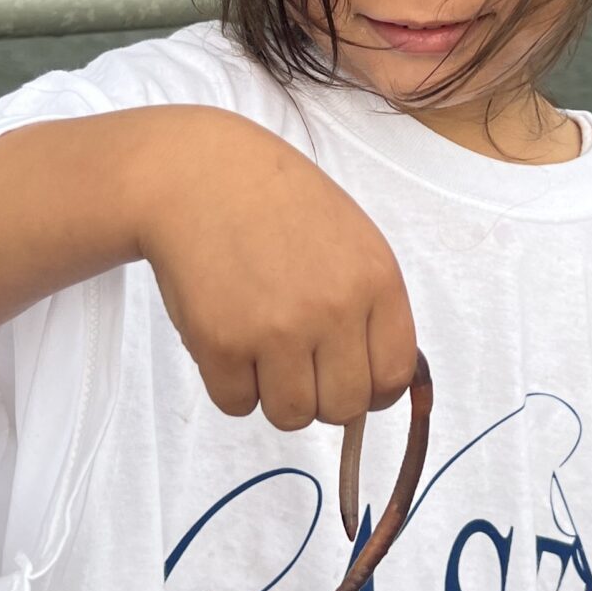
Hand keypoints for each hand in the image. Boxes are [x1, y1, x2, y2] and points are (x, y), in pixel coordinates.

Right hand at [136, 107, 418, 432]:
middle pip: (344, 408)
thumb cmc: (277, 206)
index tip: (348, 378)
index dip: (371, 391)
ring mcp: (277, 329)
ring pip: (292, 416)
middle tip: (298, 363)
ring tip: (262, 351)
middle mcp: (334, 310)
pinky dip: (231, 386)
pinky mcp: (222, 343)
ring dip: (276, 396)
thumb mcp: (352, 240)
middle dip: (322, 397)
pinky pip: (237, 404)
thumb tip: (378, 387)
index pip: (392, 378)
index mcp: (375, 281)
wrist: (198, 174)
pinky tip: (229, 341)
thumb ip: (372, 308)